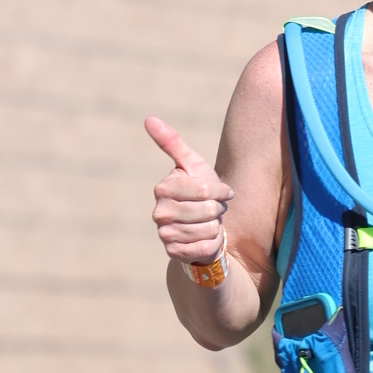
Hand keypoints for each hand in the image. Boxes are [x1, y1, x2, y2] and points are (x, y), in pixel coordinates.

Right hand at [146, 117, 232, 264]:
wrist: (202, 228)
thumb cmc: (199, 193)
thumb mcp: (192, 165)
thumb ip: (172, 142)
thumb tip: (148, 118)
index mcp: (163, 188)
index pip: (204, 189)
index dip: (220, 191)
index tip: (223, 192)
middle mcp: (159, 212)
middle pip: (208, 210)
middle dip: (218, 210)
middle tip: (213, 210)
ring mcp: (165, 234)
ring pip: (208, 230)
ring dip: (216, 227)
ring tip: (209, 223)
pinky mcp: (174, 253)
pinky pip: (205, 248)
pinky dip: (213, 244)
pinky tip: (206, 240)